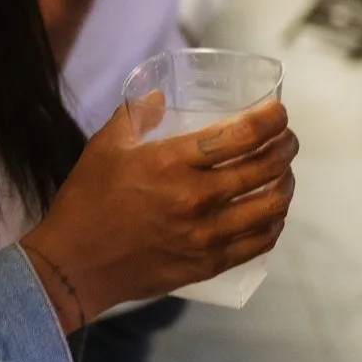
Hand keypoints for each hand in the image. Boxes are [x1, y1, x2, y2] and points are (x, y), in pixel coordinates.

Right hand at [20, 97, 297, 325]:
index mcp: (171, 163)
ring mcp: (207, 235)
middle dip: (286, 147)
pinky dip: (274, 222)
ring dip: (285, 184)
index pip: (242, 136)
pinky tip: (270, 212)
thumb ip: (134, 115)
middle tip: (285, 140)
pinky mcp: (209, 263)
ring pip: (272, 207)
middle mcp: (197, 199)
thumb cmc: (87, 201)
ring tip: (282, 175)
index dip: (271, 120)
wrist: (76, 265)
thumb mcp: (105, 147)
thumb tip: (160, 95)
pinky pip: (260, 242)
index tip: (278, 112)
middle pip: (266, 168)